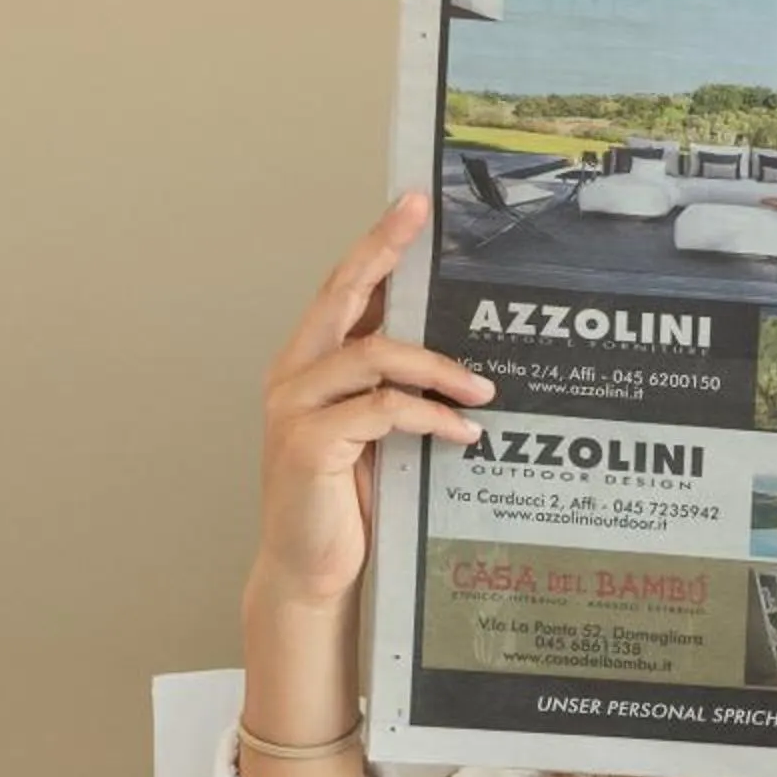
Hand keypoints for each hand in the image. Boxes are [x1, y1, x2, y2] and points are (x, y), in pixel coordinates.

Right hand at [250, 193, 493, 613]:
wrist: (312, 573)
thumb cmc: (348, 504)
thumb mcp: (375, 436)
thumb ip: (393, 390)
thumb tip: (453, 352)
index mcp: (308, 365)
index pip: (342, 290)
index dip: (375, 245)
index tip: (410, 203)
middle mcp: (293, 375)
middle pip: (341, 296)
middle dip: (383, 252)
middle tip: (423, 219)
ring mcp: (294, 407)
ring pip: (372, 355)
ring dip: (437, 367)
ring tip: (483, 391)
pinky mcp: (308, 444)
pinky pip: (382, 410)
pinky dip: (429, 417)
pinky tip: (464, 435)